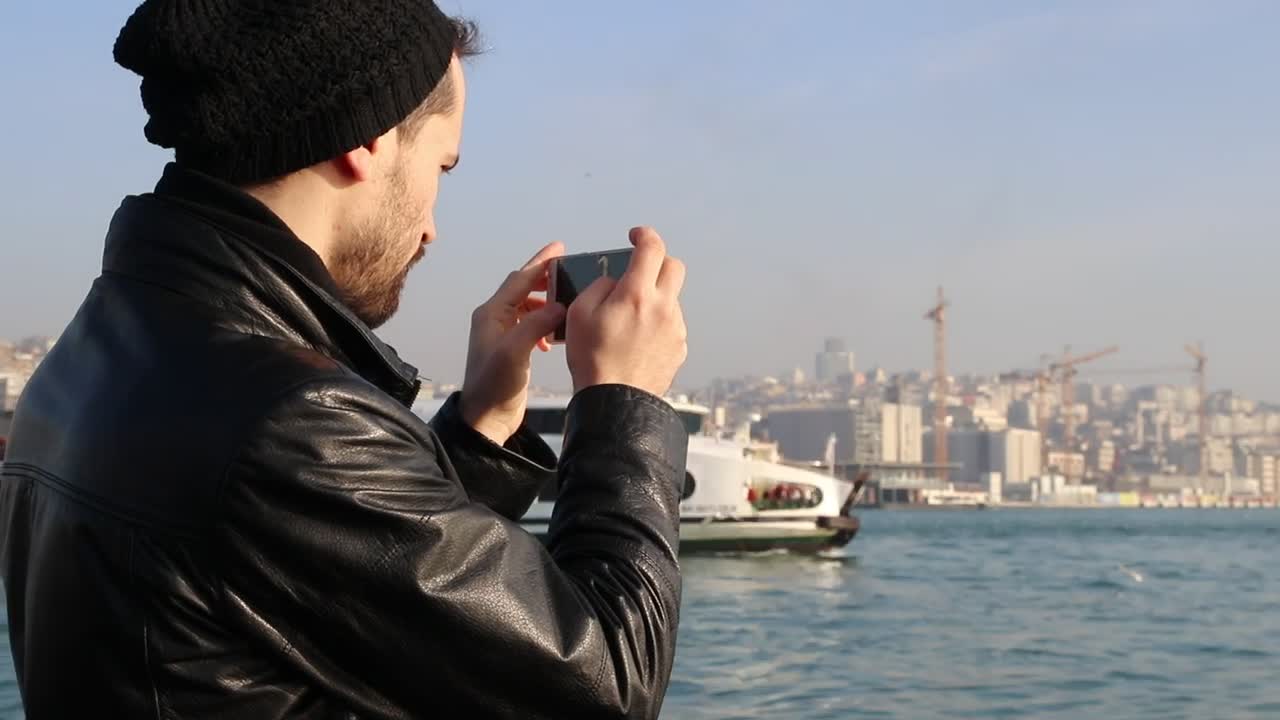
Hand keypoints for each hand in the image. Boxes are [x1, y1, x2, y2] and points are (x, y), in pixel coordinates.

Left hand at [460, 243, 566, 444]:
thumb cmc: (494, 388)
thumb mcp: (514, 353)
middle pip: (522, 288)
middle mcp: (493, 320)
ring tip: (567, 302)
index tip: (559, 248)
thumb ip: (535, 325)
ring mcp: (501, 335)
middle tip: (569, 270)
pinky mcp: (510, 349)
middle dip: (544, 278)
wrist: (485, 420)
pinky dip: (544, 322)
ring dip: (546, 302)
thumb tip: (559, 305)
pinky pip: (529, 324)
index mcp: (491, 314)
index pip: (519, 280)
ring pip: (527, 306)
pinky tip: (553, 336)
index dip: (540, 263)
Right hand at [566, 227, 687, 397]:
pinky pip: (671, 324)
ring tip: (629, 320)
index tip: (635, 236)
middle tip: (638, 272)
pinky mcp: (679, 348)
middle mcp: (663, 307)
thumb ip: (599, 286)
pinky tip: (637, 341)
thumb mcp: (579, 313)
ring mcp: (675, 328)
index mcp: (637, 294)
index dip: (644, 235)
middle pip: (674, 267)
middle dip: (657, 262)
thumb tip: (615, 282)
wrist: (615, 402)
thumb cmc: (592, 358)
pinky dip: (657, 323)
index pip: (652, 248)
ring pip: (671, 298)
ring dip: (654, 298)